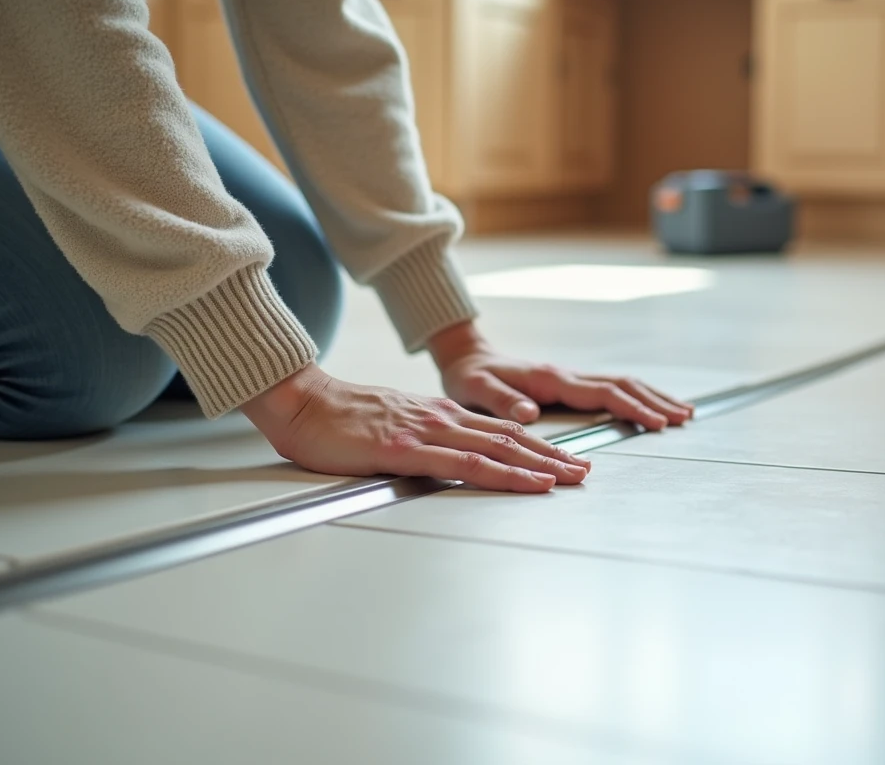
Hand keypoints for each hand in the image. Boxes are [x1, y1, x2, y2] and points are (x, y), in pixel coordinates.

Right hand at [241, 363, 590, 491]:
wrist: (300, 403)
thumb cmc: (337, 421)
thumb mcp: (390, 429)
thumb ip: (420, 443)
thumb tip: (441, 463)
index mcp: (438, 416)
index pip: (499, 431)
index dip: (537, 446)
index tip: (564, 461)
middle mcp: (441, 419)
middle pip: (510, 438)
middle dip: (552, 456)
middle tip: (584, 472)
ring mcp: (426, 432)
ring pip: (497, 448)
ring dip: (539, 464)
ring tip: (570, 478)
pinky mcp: (406, 449)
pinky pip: (464, 463)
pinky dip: (502, 473)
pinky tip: (524, 482)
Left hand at [429, 322, 694, 428]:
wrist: (466, 358)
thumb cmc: (469, 377)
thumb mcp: (475, 389)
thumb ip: (502, 401)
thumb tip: (530, 412)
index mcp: (551, 379)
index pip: (603, 393)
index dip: (633, 407)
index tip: (657, 422)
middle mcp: (566, 375)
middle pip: (623, 384)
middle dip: (656, 400)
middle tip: (684, 417)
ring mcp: (570, 377)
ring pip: (622, 383)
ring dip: (653, 396)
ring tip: (682, 412)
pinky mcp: (569, 383)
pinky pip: (611, 387)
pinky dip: (637, 395)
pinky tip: (650, 406)